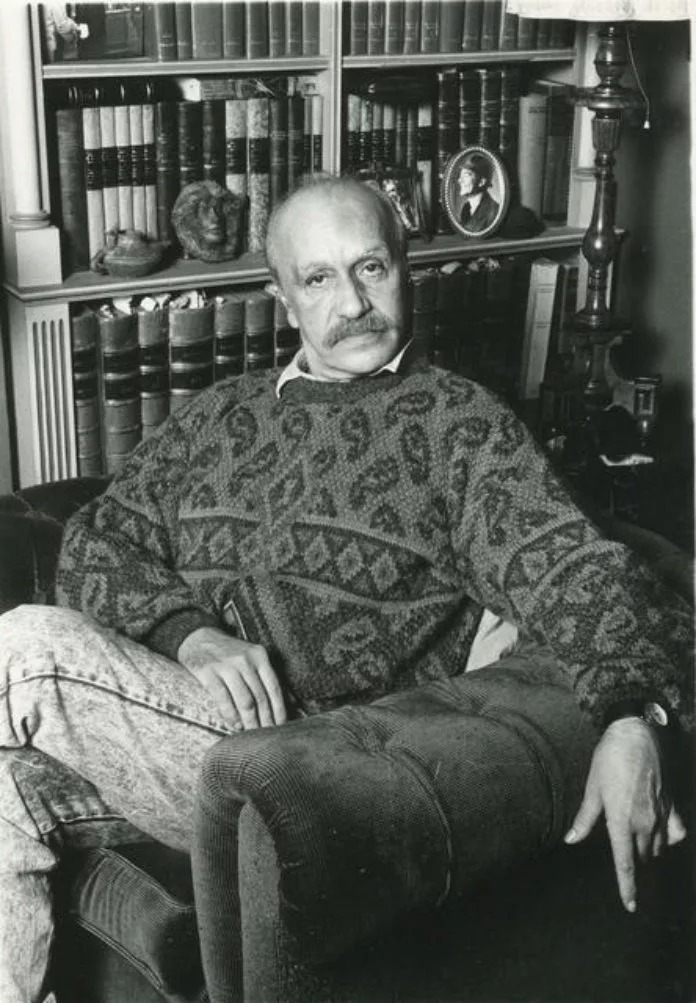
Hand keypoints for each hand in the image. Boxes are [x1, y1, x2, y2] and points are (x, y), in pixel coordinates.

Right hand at [178, 626, 286, 731]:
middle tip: (267, 736)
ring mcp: (227, 666)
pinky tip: (235, 725)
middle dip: (265, 720)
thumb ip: (268, 677)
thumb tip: (292, 701)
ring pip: (245, 701)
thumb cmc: (229, 652)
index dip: (279, 710)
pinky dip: (231, 715)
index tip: (281, 727)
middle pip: (261, 697)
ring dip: (250, 721)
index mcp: (260, 656)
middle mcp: (246, 660)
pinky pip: (223, 699)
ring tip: (251, 734)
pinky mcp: (208, 672)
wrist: (198, 637)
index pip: (274, 688)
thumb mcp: (252, 656)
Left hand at [564, 717, 685, 911]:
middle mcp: (644, 823)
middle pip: (642, 858)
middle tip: (623, 851)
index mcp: (621, 821)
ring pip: (658, 848)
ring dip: (648, 851)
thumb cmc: (609, 759)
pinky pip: (676, 833)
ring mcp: (661, 815)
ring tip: (635, 840)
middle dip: (634, 861)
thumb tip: (571, 839)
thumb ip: (584, 819)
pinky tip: (659, 834)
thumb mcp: (592, 789)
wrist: (635, 735)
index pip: (626, 864)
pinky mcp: (672, 805)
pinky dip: (668, 838)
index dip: (627, 887)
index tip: (630, 905)